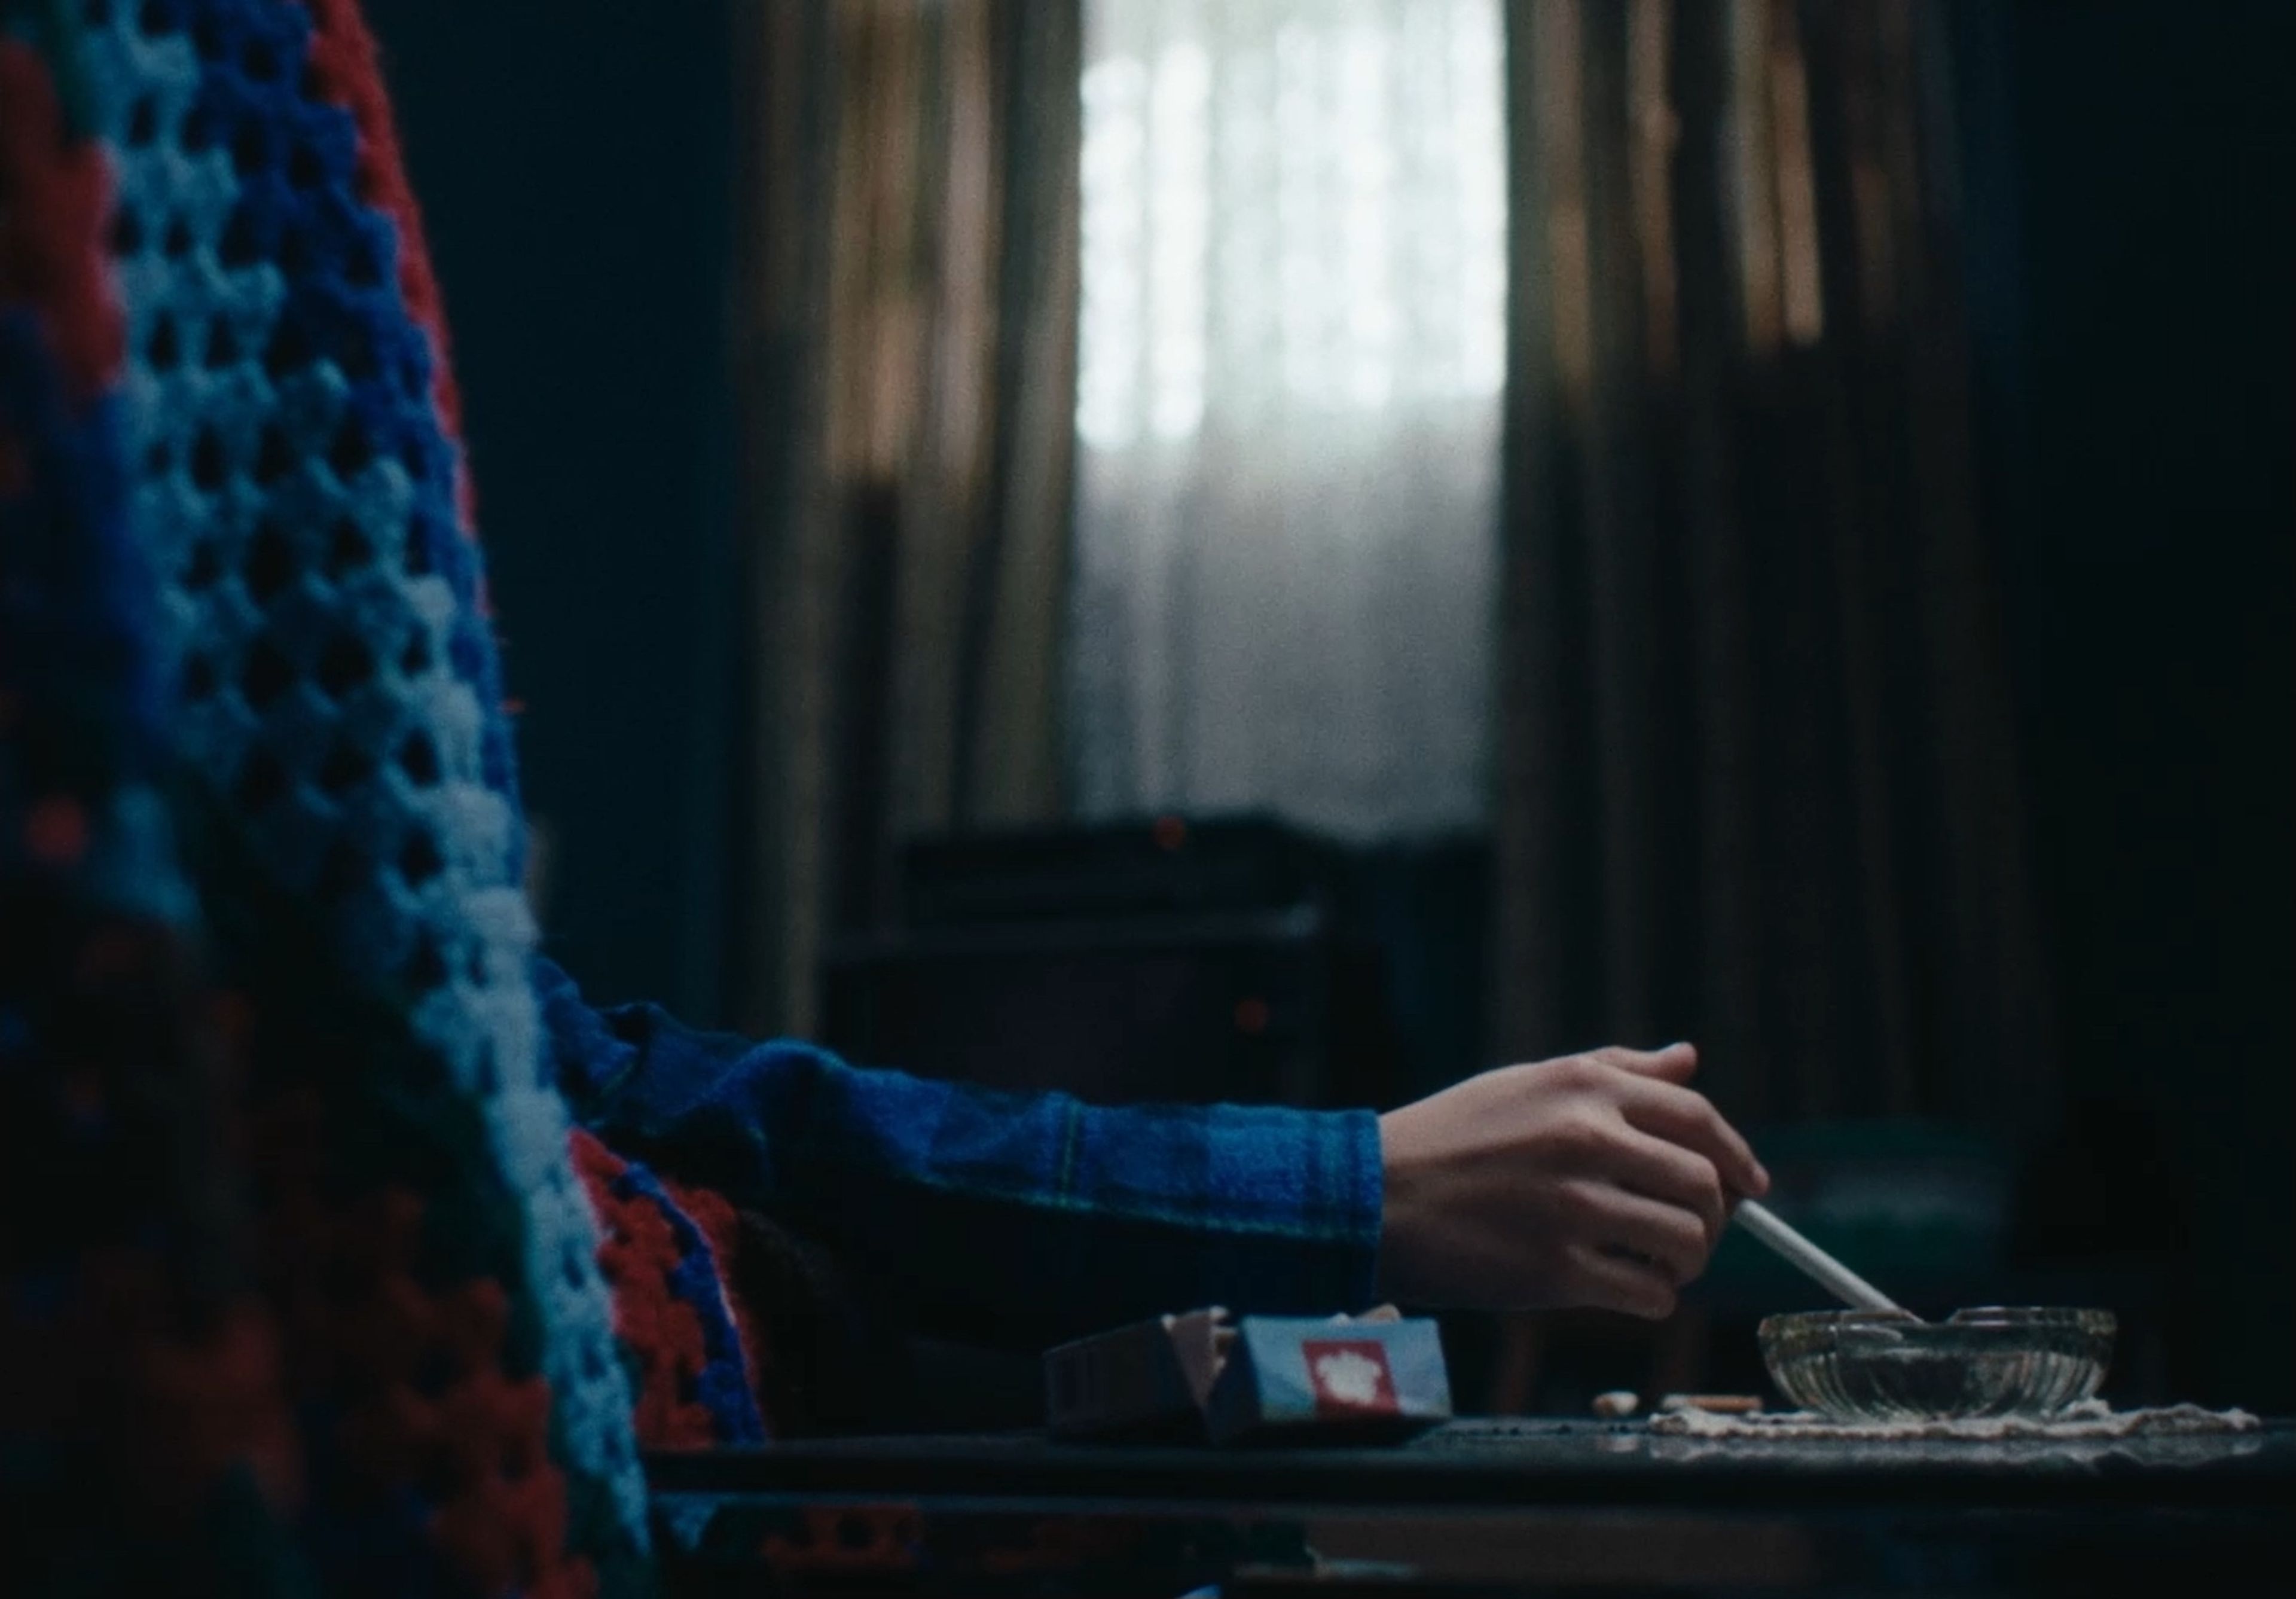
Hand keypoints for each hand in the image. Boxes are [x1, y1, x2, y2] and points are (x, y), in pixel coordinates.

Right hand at [1374, 1044, 1767, 1318]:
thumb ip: (1613, 1070)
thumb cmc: (1450, 1137)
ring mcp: (1573, 1207)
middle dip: (1714, 1217)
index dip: (1737, 1155)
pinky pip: (1648, 1293)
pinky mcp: (1556, 1270)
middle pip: (1703, 1184)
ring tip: (1662, 1264)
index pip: (1697, 1118)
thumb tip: (1688, 1060)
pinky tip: (1630, 1289)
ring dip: (1689, 1261)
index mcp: (1582, 1087)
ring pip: (1686, 1241)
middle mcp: (1586, 1139)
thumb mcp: (1528, 1083)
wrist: (1373, 1196)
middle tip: (1694, 1234)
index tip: (1752, 1186)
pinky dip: (1655, 1298)